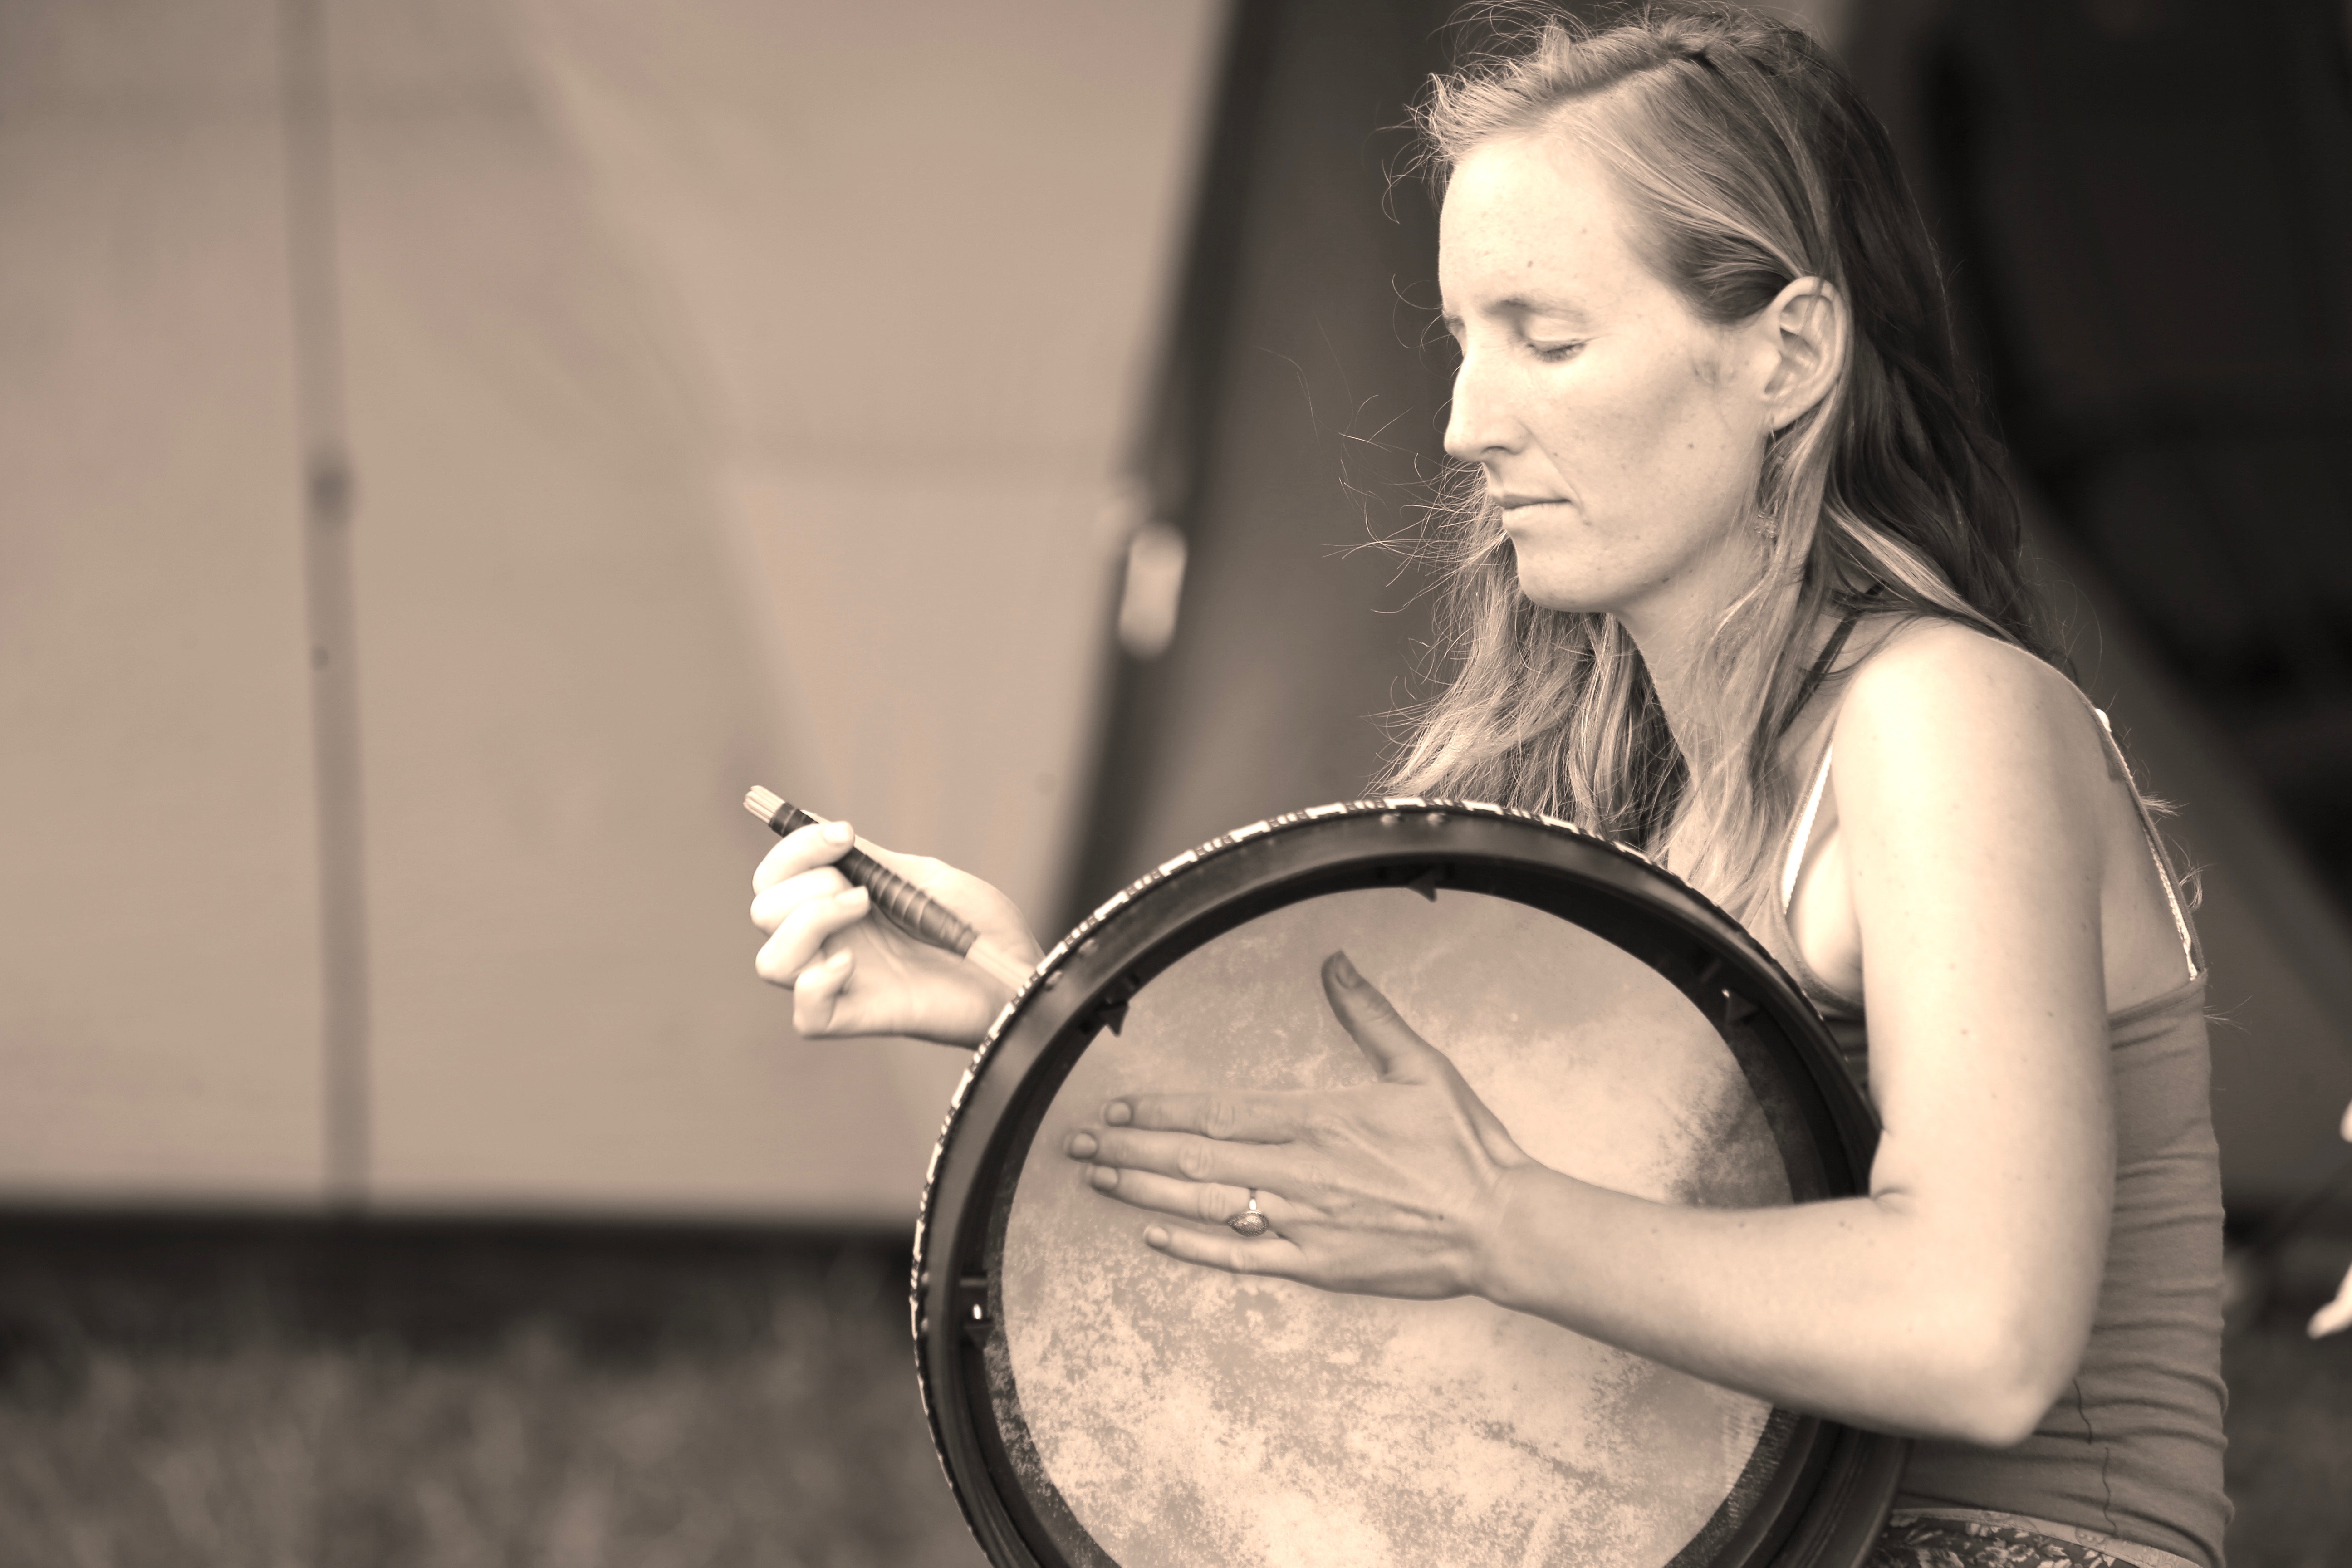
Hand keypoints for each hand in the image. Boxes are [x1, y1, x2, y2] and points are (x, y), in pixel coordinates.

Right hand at [750, 820, 1039, 1047]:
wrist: (1019, 972)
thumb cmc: (978, 928)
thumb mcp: (921, 877)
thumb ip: (868, 858)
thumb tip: (812, 819)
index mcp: (838, 905)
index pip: (776, 877)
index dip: (794, 848)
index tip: (844, 834)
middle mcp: (830, 942)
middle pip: (763, 911)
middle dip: (804, 880)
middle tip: (865, 885)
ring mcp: (841, 981)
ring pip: (770, 960)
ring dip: (807, 921)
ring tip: (863, 908)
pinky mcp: (858, 1017)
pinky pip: (805, 1014)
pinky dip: (816, 983)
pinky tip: (852, 964)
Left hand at [1066, 950, 1536, 1298]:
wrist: (1500, 1225)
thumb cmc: (1464, 1146)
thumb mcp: (1420, 1066)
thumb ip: (1369, 1014)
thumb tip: (1335, 964)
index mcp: (1319, 1120)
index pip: (1218, 1112)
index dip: (1160, 1109)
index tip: (1117, 1106)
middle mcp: (1300, 1172)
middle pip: (1194, 1159)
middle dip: (1129, 1149)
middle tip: (1078, 1147)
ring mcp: (1304, 1224)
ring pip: (1205, 1206)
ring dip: (1145, 1192)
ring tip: (1099, 1180)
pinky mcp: (1317, 1267)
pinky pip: (1241, 1257)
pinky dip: (1193, 1247)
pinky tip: (1154, 1237)